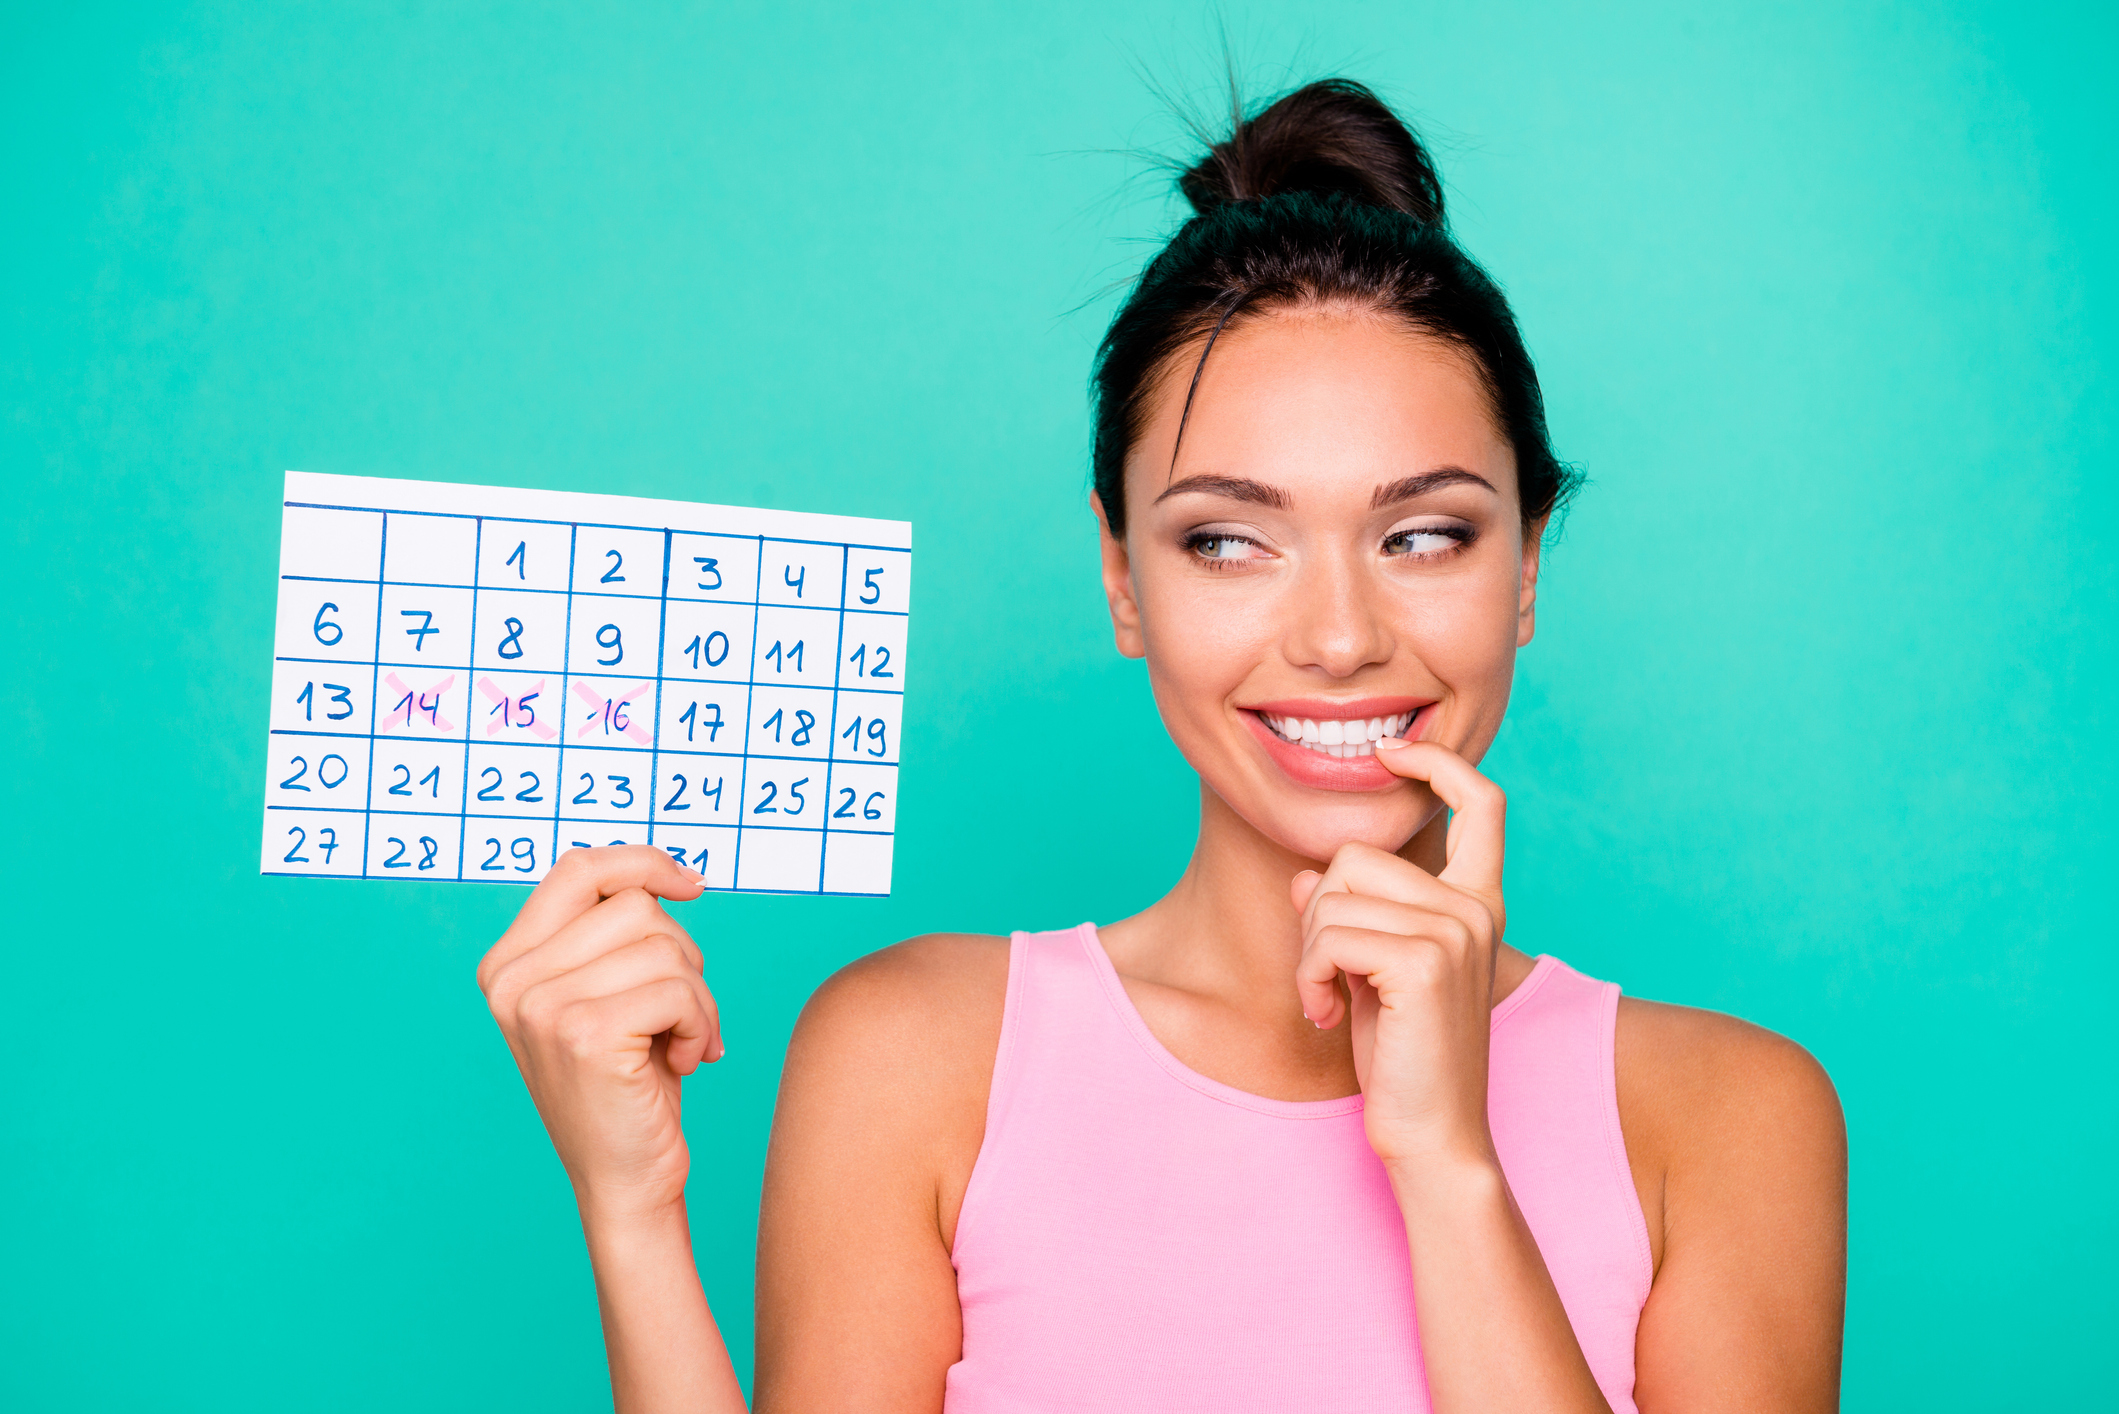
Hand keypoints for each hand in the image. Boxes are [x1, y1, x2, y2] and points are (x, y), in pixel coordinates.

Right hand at [476, 846, 719, 1221]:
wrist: (624, 1178)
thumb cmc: (628, 1082)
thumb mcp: (609, 994)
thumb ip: (614, 934)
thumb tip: (672, 874)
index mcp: (508, 964)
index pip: (579, 868)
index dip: (643, 863)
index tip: (692, 886)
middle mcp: (512, 981)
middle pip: (635, 906)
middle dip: (682, 954)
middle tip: (681, 1014)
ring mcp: (542, 1007)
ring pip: (665, 947)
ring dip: (697, 996)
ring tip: (685, 1041)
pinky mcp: (585, 1035)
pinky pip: (679, 988)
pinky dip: (700, 1022)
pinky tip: (686, 1061)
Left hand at [1291, 740, 1507, 1171]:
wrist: (1433, 1137)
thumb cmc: (1403, 1058)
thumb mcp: (1371, 973)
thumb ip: (1349, 915)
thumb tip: (1303, 875)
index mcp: (1477, 902)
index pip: (1481, 802)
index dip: (1437, 763)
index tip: (1392, 754)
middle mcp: (1475, 906)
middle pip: (1354, 855)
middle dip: (1318, 914)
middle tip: (1331, 977)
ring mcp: (1455, 929)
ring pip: (1331, 895)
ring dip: (1309, 954)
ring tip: (1331, 1001)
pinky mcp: (1425, 960)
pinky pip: (1327, 935)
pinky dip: (1308, 977)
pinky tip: (1328, 1016)